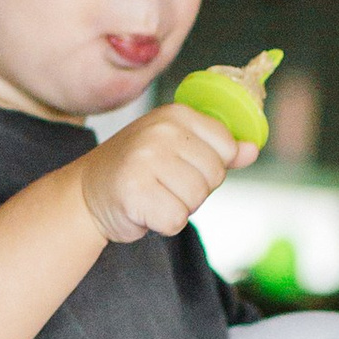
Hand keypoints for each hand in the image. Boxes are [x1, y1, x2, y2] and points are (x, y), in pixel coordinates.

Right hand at [76, 103, 255, 248]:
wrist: (86, 193)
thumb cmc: (137, 170)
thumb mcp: (178, 148)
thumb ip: (218, 148)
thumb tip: (252, 150)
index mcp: (176, 114)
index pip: (226, 146)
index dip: (209, 165)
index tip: (181, 164)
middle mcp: (160, 132)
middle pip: (214, 176)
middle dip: (194, 189)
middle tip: (163, 183)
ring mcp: (146, 160)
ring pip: (196, 200)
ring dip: (178, 207)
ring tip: (153, 195)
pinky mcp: (135, 193)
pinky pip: (176, 220)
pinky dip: (163, 224)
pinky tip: (144, 209)